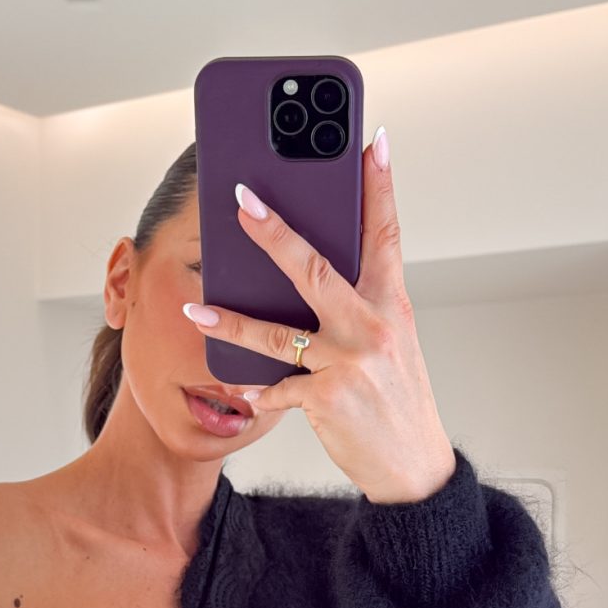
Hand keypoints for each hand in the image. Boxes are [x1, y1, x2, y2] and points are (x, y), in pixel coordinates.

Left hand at [184, 129, 455, 505]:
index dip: (379, 185)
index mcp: (392, 304)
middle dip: (273, 233)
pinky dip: (257, 392)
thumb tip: (307, 272)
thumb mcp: (391, 343)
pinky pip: (277, 389)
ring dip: (229, 322)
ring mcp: (350, 363)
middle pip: (316, 269)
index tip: (370, 140)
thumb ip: (357, 305)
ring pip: (276, 334)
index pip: (386, 233)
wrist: (414, 467)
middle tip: (240, 199)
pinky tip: (241, 392)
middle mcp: (374, 326)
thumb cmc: (396, 399)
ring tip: (193, 310)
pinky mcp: (329, 399)